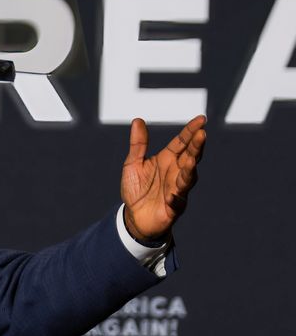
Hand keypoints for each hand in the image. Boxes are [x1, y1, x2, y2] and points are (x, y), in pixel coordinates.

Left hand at [120, 115, 206, 242]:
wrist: (135, 216)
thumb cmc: (136, 188)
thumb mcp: (133, 164)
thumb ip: (138, 144)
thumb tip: (137, 120)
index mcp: (167, 159)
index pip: (182, 142)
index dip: (191, 131)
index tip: (201, 119)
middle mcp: (176, 172)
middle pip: (190, 156)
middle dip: (196, 146)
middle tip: (202, 134)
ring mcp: (178, 189)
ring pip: (188, 177)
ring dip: (190, 169)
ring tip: (192, 160)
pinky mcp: (175, 207)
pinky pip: (177, 202)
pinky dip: (175, 198)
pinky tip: (172, 196)